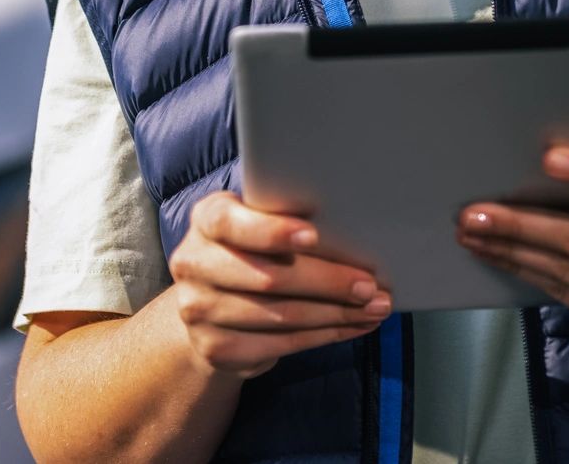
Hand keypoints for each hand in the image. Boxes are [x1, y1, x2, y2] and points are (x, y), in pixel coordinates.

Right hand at [168, 190, 393, 379]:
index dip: (272, 231)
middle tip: (370, 285)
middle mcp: (194, 263)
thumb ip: (286, 221)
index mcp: (207, 219)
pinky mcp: (215, 348)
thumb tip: (354, 231)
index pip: (232, 223)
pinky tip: (353, 326)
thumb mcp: (260, 224)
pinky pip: (280, 345)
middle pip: (268, 277)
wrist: (210, 304)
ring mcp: (198, 310)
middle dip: (328, 282)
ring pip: (281, 315)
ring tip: (374, 309)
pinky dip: (324, 336)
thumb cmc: (253, 250)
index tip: (313, 235)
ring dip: (336, 314)